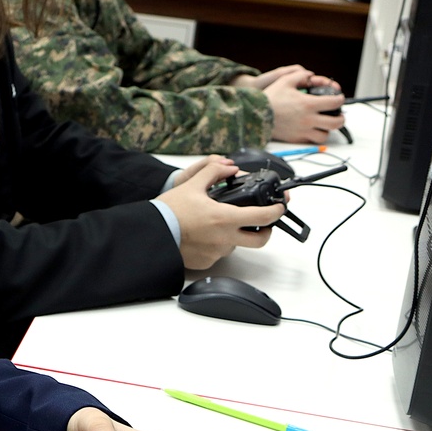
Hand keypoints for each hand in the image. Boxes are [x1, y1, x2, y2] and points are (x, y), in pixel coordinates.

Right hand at [154, 158, 283, 269]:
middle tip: (261, 223)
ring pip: (235, 245)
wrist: (152, 233)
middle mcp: (224, 238)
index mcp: (225, 218)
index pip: (263, 217)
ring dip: (233, 235)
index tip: (279, 207)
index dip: (276, 211)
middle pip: (259, 240)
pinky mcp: (206, 262)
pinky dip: (215, 245)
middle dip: (266, 231)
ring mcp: (216, 253)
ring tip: (217, 225)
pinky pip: (218, 254)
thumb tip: (230, 167)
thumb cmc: (169, 211)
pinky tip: (202, 236)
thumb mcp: (191, 184)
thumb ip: (214, 171)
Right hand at [253, 66, 345, 143]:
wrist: (256, 115)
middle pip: (336, 123)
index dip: (340, 99)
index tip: (339, 99)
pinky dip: (316, 136)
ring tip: (325, 124)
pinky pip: (312, 142)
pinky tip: (314, 130)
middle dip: (341, 118)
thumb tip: (310, 75)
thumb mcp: (285, 80)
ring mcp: (303, 131)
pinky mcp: (296, 139)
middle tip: (338, 115)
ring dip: (328, 129)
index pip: (335, 103)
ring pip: (325, 135)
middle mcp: (309, 119)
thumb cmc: (270, 98)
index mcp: (309, 104)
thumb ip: (300, 75)